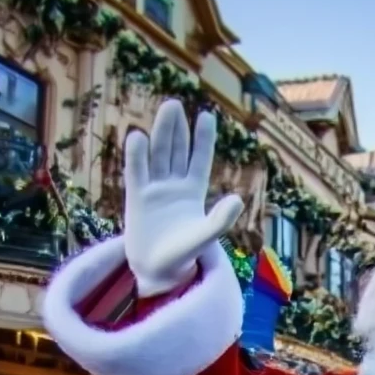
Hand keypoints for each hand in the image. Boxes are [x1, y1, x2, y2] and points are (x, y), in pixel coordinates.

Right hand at [123, 100, 244, 296]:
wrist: (157, 270)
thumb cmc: (184, 255)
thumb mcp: (206, 236)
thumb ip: (221, 220)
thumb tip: (238, 200)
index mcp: (193, 192)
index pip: (199, 160)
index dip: (203, 139)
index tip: (207, 115)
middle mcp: (174, 186)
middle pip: (176, 152)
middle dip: (177, 129)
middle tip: (176, 104)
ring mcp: (154, 189)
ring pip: (158, 156)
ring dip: (162, 134)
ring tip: (166, 110)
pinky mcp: (136, 197)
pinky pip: (136, 172)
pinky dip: (137, 156)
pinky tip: (138, 137)